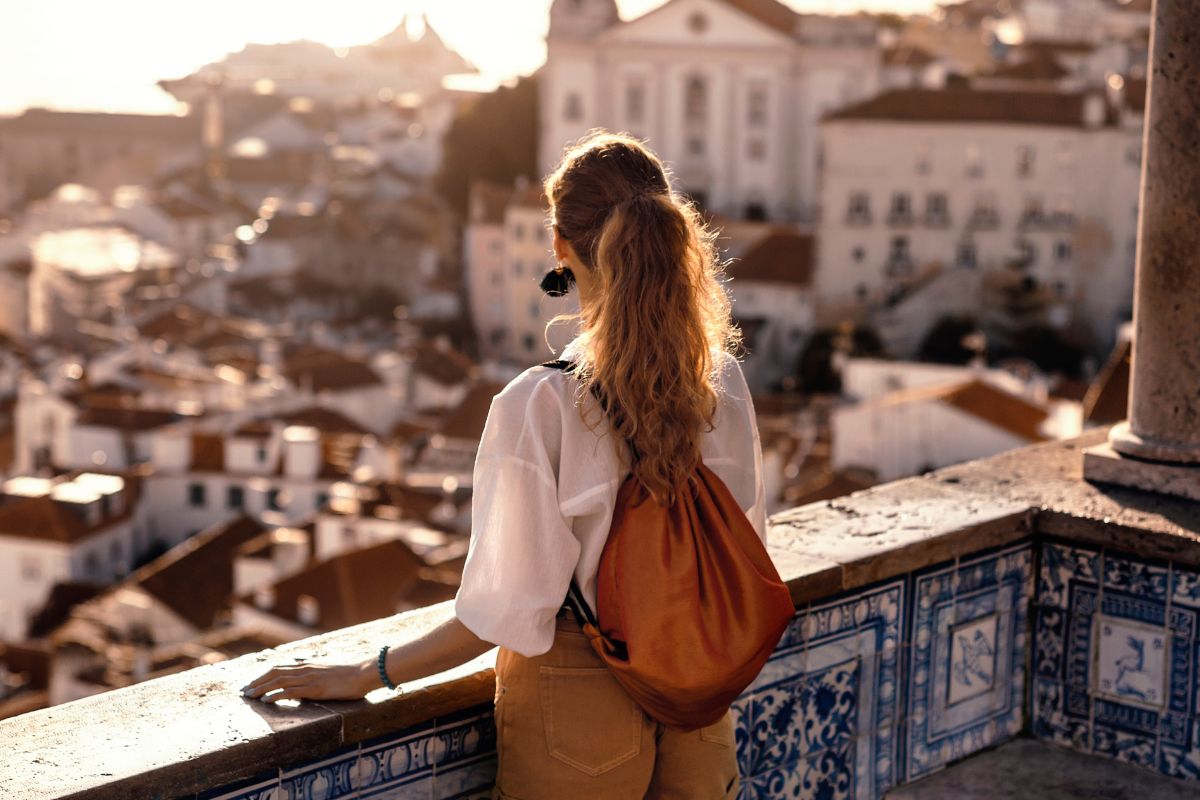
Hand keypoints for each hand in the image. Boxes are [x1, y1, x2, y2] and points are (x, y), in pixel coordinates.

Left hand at [240, 658, 378, 702]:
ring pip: (278, 681)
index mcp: (307, 664)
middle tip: (244, 692)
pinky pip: (290, 691)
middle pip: (274, 673)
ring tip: (250, 696)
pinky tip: (265, 701)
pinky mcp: (314, 688)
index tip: (252, 683)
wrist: (364, 673)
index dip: (263, 675)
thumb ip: (314, 675)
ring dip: (262, 689)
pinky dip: (275, 695)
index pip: (279, 668)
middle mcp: (305, 669)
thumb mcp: (328, 672)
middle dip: (257, 682)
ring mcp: (309, 678)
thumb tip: (304, 683)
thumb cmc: (349, 674)